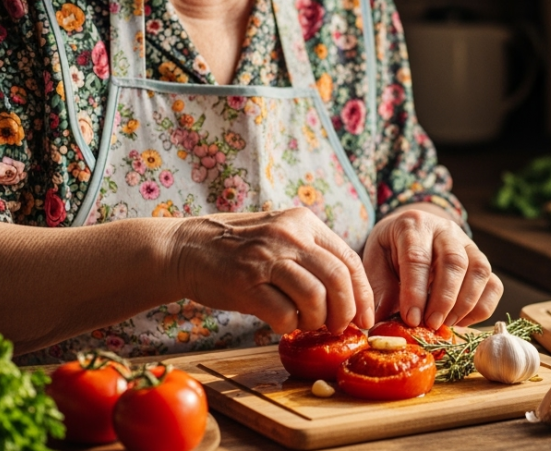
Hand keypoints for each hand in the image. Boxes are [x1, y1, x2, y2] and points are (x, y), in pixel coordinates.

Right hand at [168, 208, 374, 334]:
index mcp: (303, 222)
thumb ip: (312, 256)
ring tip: (307, 325)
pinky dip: (289, 326)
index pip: (349, 259)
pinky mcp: (245, 282)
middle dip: (346, 311)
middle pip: (338, 278)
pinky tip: (281, 324)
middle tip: (339, 328)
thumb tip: (349, 297)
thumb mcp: (281, 236)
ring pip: (315, 297)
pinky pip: (284, 313)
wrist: (185, 248)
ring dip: (317, 320)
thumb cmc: (238, 250)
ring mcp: (266, 257)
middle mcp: (289, 235)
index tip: (365, 318)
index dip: (363, 294)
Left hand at [363, 206, 502, 328]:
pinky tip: (460, 321)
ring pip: (479, 271)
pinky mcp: (481, 262)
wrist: (410, 232)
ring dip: (465, 304)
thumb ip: (379, 289)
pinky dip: (481, 308)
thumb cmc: (390, 250)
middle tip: (432, 325)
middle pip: (454, 262)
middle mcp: (445, 230)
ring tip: (445, 324)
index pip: (418, 258)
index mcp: (413, 225)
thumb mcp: (375, 262)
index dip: (415, 292)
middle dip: (444, 299)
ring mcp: (469, 244)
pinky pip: (494, 285)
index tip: (412, 319)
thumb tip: (381, 320)